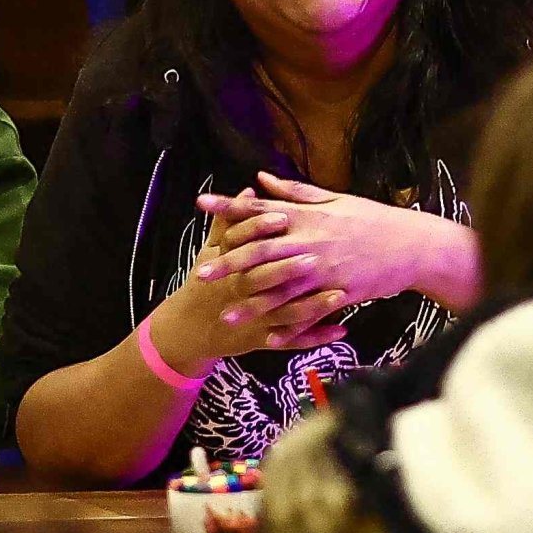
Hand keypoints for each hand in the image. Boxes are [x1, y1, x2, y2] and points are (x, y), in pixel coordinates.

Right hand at [154, 216, 351, 367]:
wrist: (191, 329)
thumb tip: (248, 191)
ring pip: (285, 313)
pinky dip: (317, 336)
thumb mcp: (210, 250)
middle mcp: (242, 292)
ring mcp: (255, 319)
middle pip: (264, 279)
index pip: (243, 244)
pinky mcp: (265, 340)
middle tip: (315, 258)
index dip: (260, 229)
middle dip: (289, 269)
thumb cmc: (206, 282)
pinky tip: (341, 328)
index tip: (282, 217)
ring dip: (313, 306)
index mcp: (230, 266)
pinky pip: (294, 340)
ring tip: (340, 296)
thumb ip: (228, 222)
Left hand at [203, 175, 479, 318]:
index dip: (229, 206)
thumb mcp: (335, 198)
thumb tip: (261, 179)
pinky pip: (308, 313)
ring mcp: (325, 269)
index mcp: (308, 216)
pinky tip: (268, 339)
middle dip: (230, 262)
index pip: (260, 209)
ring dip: (251, 303)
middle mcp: (311, 241)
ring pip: (281, 288)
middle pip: (262, 251)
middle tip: (203, 273)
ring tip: (226, 314)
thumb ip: (295, 192)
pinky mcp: (339, 292)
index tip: (201, 205)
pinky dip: (288, 327)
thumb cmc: (373, 219)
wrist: (412, 245)